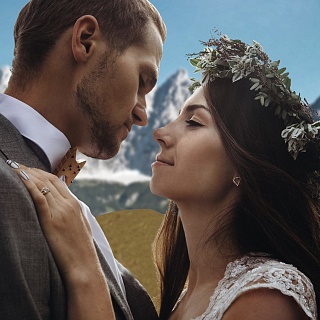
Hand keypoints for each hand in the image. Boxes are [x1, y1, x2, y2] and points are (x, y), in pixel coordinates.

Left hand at [10, 162, 95, 280]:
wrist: (84, 265)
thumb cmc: (80, 249)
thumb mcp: (80, 225)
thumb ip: (72, 212)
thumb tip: (63, 205)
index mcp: (75, 204)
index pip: (57, 181)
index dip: (41, 173)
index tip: (29, 170)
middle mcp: (69, 204)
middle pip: (48, 180)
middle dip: (31, 170)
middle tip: (17, 165)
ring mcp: (61, 212)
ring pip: (43, 186)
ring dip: (27, 175)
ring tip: (14, 168)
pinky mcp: (52, 221)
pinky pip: (40, 198)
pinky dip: (29, 186)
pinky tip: (20, 178)